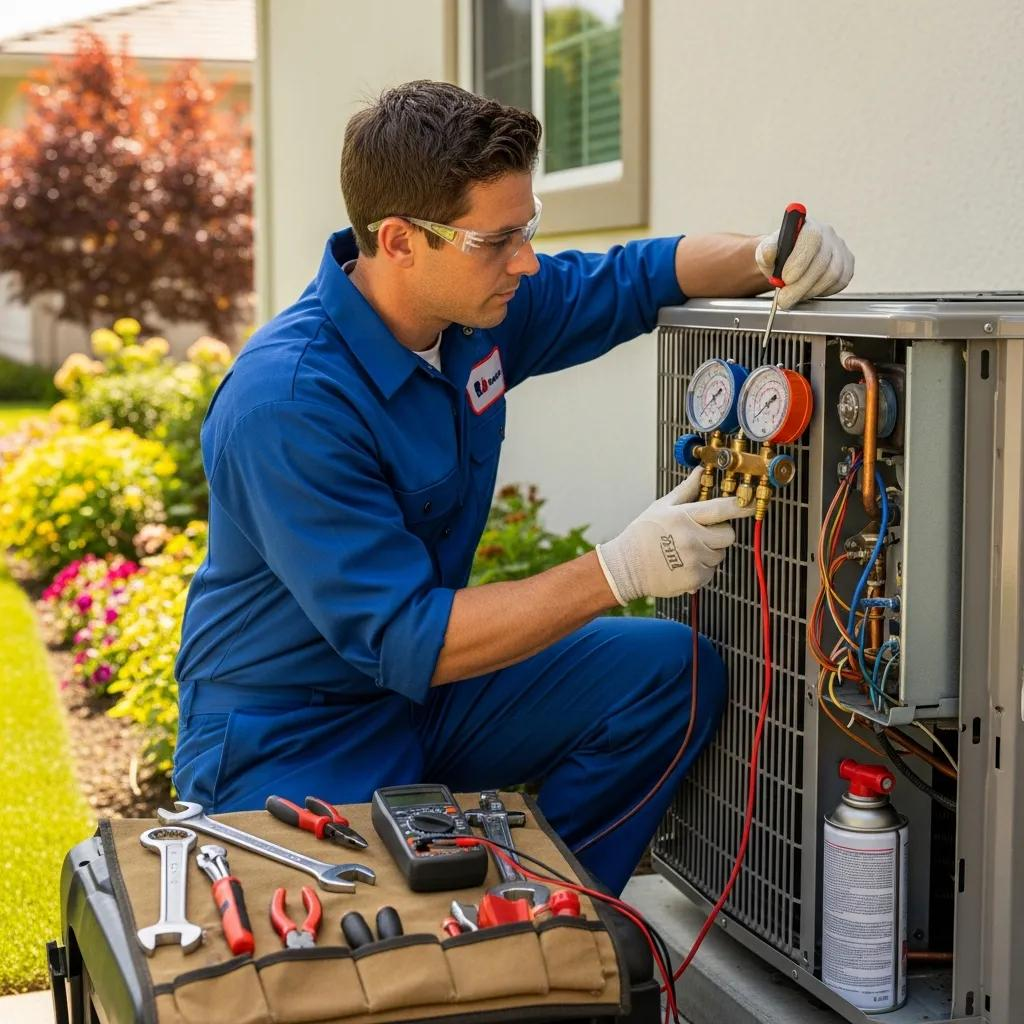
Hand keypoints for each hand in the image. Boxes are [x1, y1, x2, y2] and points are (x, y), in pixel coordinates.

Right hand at [596, 469, 753, 603]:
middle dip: (719, 534)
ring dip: (709, 553)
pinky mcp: (694, 579)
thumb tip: (699, 472)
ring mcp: (694, 560)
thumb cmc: (642, 535)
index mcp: (684, 517)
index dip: (741, 506)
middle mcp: (691, 538)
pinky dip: (701, 570)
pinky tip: (683, 564)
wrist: (625, 566)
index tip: (752, 503)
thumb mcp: (661, 507)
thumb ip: (686, 490)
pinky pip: (711, 572)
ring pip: (720, 555)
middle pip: (728, 535)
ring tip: (686, 551)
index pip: (722, 509)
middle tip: (701, 534)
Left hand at [755, 216, 853, 308]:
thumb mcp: (766, 252)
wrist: (788, 263)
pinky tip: (808, 291)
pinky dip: (821, 291)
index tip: (785, 279)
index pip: (811, 238)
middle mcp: (828, 234)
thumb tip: (769, 253)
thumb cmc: (779, 255)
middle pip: (822, 262)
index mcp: (808, 226)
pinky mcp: (847, 265)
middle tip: (785, 298)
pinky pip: (839, 283)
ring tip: (794, 295)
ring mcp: (840, 250)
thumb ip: (766, 252)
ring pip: (832, 275)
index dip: (800, 261)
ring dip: (810, 290)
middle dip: (801, 285)